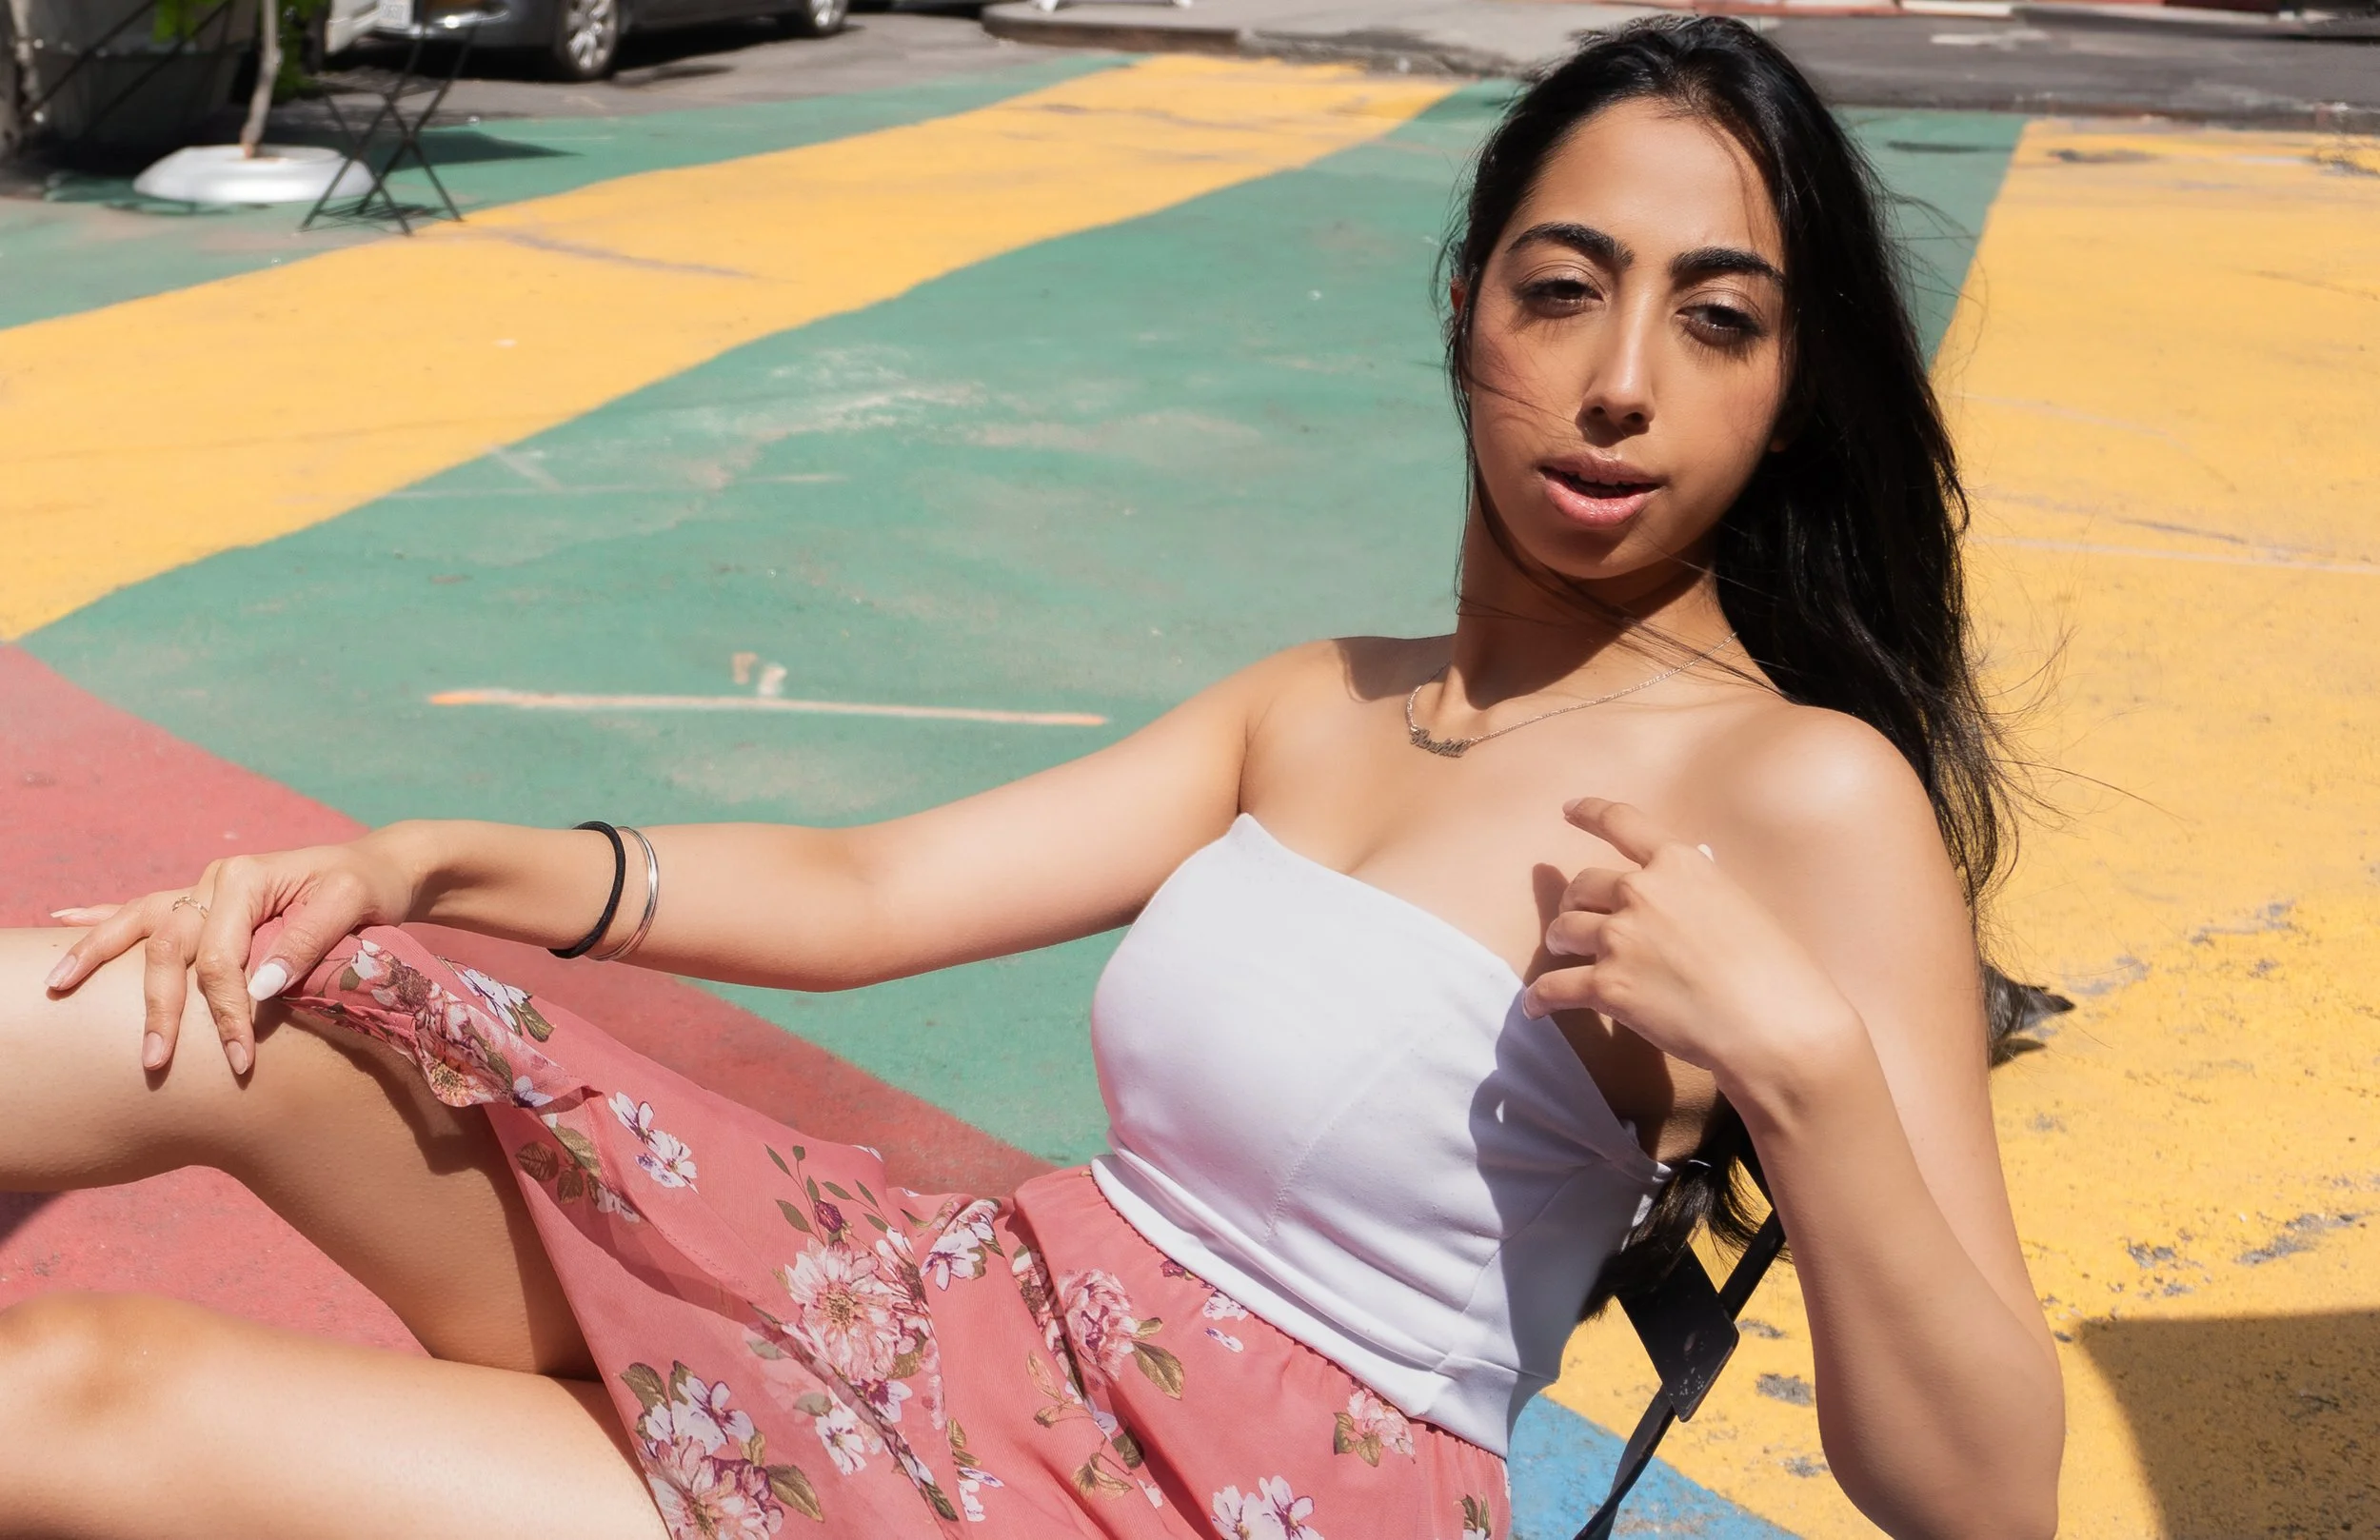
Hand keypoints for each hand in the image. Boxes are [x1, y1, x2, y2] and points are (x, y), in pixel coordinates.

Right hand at [46, 838, 417, 1075]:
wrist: (379, 867)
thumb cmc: (369, 888)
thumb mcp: (350, 906)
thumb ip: (304, 943)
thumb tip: (260, 988)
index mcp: (247, 879)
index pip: (220, 957)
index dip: (226, 1011)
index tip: (239, 1058)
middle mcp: (215, 881)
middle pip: (170, 948)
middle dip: (160, 1008)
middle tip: (153, 1062)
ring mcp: (204, 888)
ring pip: (142, 926)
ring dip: (98, 957)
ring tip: (58, 987)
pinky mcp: (206, 901)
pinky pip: (147, 909)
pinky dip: (106, 919)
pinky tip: (64, 922)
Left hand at [1527, 797, 1859, 1096]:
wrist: (1775, 1025)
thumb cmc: (1775, 970)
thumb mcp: (1738, 906)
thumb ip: (1696, 895)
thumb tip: (1676, 902)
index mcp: (1679, 864)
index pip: (1622, 823)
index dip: (1590, 812)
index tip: (1569, 809)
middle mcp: (1641, 892)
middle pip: (1583, 886)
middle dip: (1574, 903)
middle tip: (1575, 919)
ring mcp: (1619, 938)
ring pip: (1563, 931)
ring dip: (1558, 943)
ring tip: (1559, 956)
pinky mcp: (1607, 986)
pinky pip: (1555, 987)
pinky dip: (1541, 999)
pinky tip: (1535, 1007)